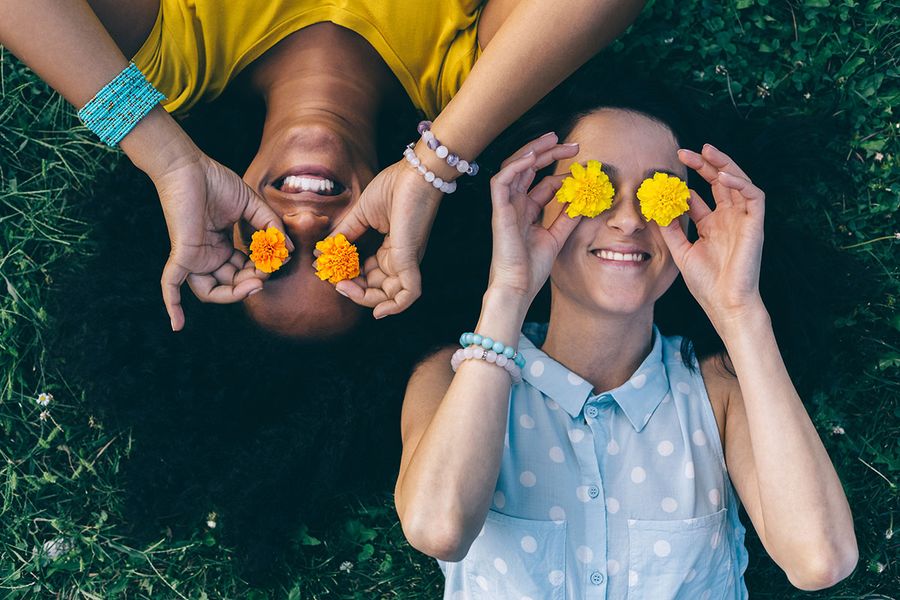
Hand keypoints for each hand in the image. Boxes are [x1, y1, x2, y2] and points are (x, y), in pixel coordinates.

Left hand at [152, 151, 292, 330]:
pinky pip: (172, 285)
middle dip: (252, 283)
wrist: (188, 167)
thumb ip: (269, 226)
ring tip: (255, 285)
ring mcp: (194, 256)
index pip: (244, 269)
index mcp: (221, 245)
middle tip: (267, 273)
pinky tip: (176, 326)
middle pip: (231, 284)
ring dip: (234, 294)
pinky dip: (173, 306)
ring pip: (210, 291)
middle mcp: (207, 254)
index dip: (262, 269)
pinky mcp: (181, 254)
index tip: (278, 258)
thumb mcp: (251, 206)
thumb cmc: (215, 181)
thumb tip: (287, 248)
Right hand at [327, 160, 443, 318]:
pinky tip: (377, 311)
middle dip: (354, 292)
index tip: (329, 272)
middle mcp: (401, 258)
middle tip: (335, 283)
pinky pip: (409, 294)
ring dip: (365, 298)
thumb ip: (343, 234)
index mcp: (391, 249)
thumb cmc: (392, 188)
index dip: (349, 278)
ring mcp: (407, 260)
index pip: (369, 274)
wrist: (414, 174)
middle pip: (378, 288)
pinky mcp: (411, 260)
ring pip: (390, 296)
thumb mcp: (360, 214)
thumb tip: (322, 252)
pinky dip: (394, 307)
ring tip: (343, 287)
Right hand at [487, 133, 581, 303]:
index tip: (584, 170)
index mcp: (526, 211)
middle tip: (572, 144)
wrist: (518, 287)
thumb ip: (567, 217)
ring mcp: (505, 206)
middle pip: (528, 168)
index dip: (563, 173)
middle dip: (548, 152)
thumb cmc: (532, 268)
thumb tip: (583, 199)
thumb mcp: (557, 237)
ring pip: (513, 167)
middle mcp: (515, 205)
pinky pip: (501, 181)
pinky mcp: (499, 211)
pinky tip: (532, 158)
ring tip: (551, 140)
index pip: (543, 182)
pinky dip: (516, 166)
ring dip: (531, 151)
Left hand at [659, 144, 765, 325]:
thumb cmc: (706, 283)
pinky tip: (722, 176)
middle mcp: (729, 218)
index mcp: (713, 224)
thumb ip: (670, 229)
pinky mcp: (756, 224)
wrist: (725, 304)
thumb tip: (655, 208)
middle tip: (684, 152)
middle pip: (719, 182)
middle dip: (704, 164)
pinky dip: (740, 183)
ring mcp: (743, 220)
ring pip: (738, 182)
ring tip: (706, 151)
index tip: (668, 170)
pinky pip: (754, 196)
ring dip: (724, 164)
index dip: (688, 181)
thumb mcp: (681, 251)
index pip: (702, 194)